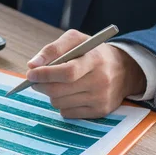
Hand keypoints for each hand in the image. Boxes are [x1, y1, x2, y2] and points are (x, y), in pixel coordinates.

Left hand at [26, 29, 146, 118]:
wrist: (125, 70)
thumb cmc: (92, 52)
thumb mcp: (76, 40)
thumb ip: (52, 49)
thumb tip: (32, 65)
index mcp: (94, 59)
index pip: (67, 72)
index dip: (45, 74)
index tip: (30, 74)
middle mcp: (100, 81)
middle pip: (59, 91)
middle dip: (41, 85)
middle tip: (35, 80)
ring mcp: (101, 98)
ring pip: (59, 103)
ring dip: (51, 94)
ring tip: (57, 84)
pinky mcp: (100, 112)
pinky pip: (67, 113)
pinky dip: (62, 104)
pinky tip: (69, 94)